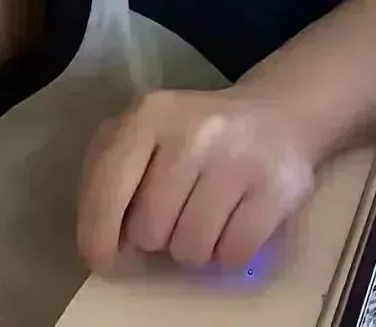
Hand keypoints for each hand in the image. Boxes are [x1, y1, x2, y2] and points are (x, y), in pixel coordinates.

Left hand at [77, 88, 315, 273]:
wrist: (277, 114)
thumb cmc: (196, 132)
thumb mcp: (147, 132)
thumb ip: (112, 174)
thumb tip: (101, 241)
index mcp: (148, 115)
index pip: (108, 184)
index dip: (98, 233)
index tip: (103, 260)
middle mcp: (190, 132)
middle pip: (149, 229)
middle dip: (156, 238)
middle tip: (174, 217)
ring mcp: (235, 159)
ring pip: (190, 248)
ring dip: (192, 250)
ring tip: (204, 219)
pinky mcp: (275, 189)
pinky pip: (232, 255)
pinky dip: (227, 255)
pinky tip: (232, 225)